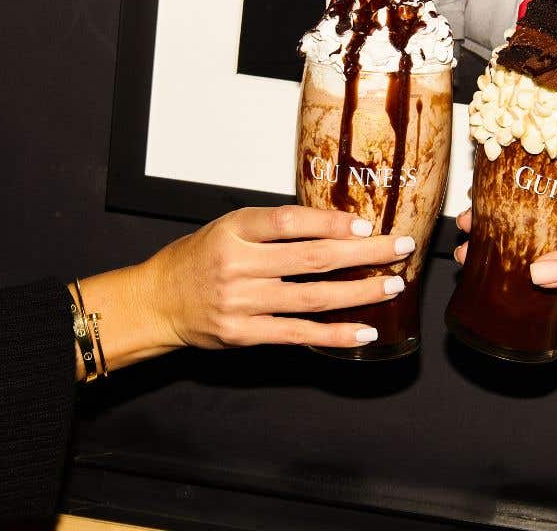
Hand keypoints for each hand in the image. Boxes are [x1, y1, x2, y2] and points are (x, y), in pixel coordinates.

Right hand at [76, 206, 413, 378]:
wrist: (156, 302)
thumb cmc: (198, 259)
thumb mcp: (228, 228)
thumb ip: (272, 227)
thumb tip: (335, 224)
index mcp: (234, 230)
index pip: (290, 222)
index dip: (330, 222)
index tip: (365, 224)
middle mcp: (237, 265)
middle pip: (312, 258)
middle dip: (364, 253)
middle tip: (400, 248)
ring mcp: (241, 302)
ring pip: (312, 297)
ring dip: (359, 292)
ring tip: (392, 285)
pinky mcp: (244, 334)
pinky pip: (298, 334)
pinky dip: (334, 334)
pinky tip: (364, 330)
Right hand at [454, 188, 556, 414]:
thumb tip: (538, 272)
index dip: (524, 185)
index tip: (488, 190)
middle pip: (544, 214)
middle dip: (506, 219)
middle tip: (470, 224)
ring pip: (543, 246)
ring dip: (510, 249)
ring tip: (472, 252)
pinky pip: (552, 277)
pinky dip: (526, 276)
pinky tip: (498, 274)